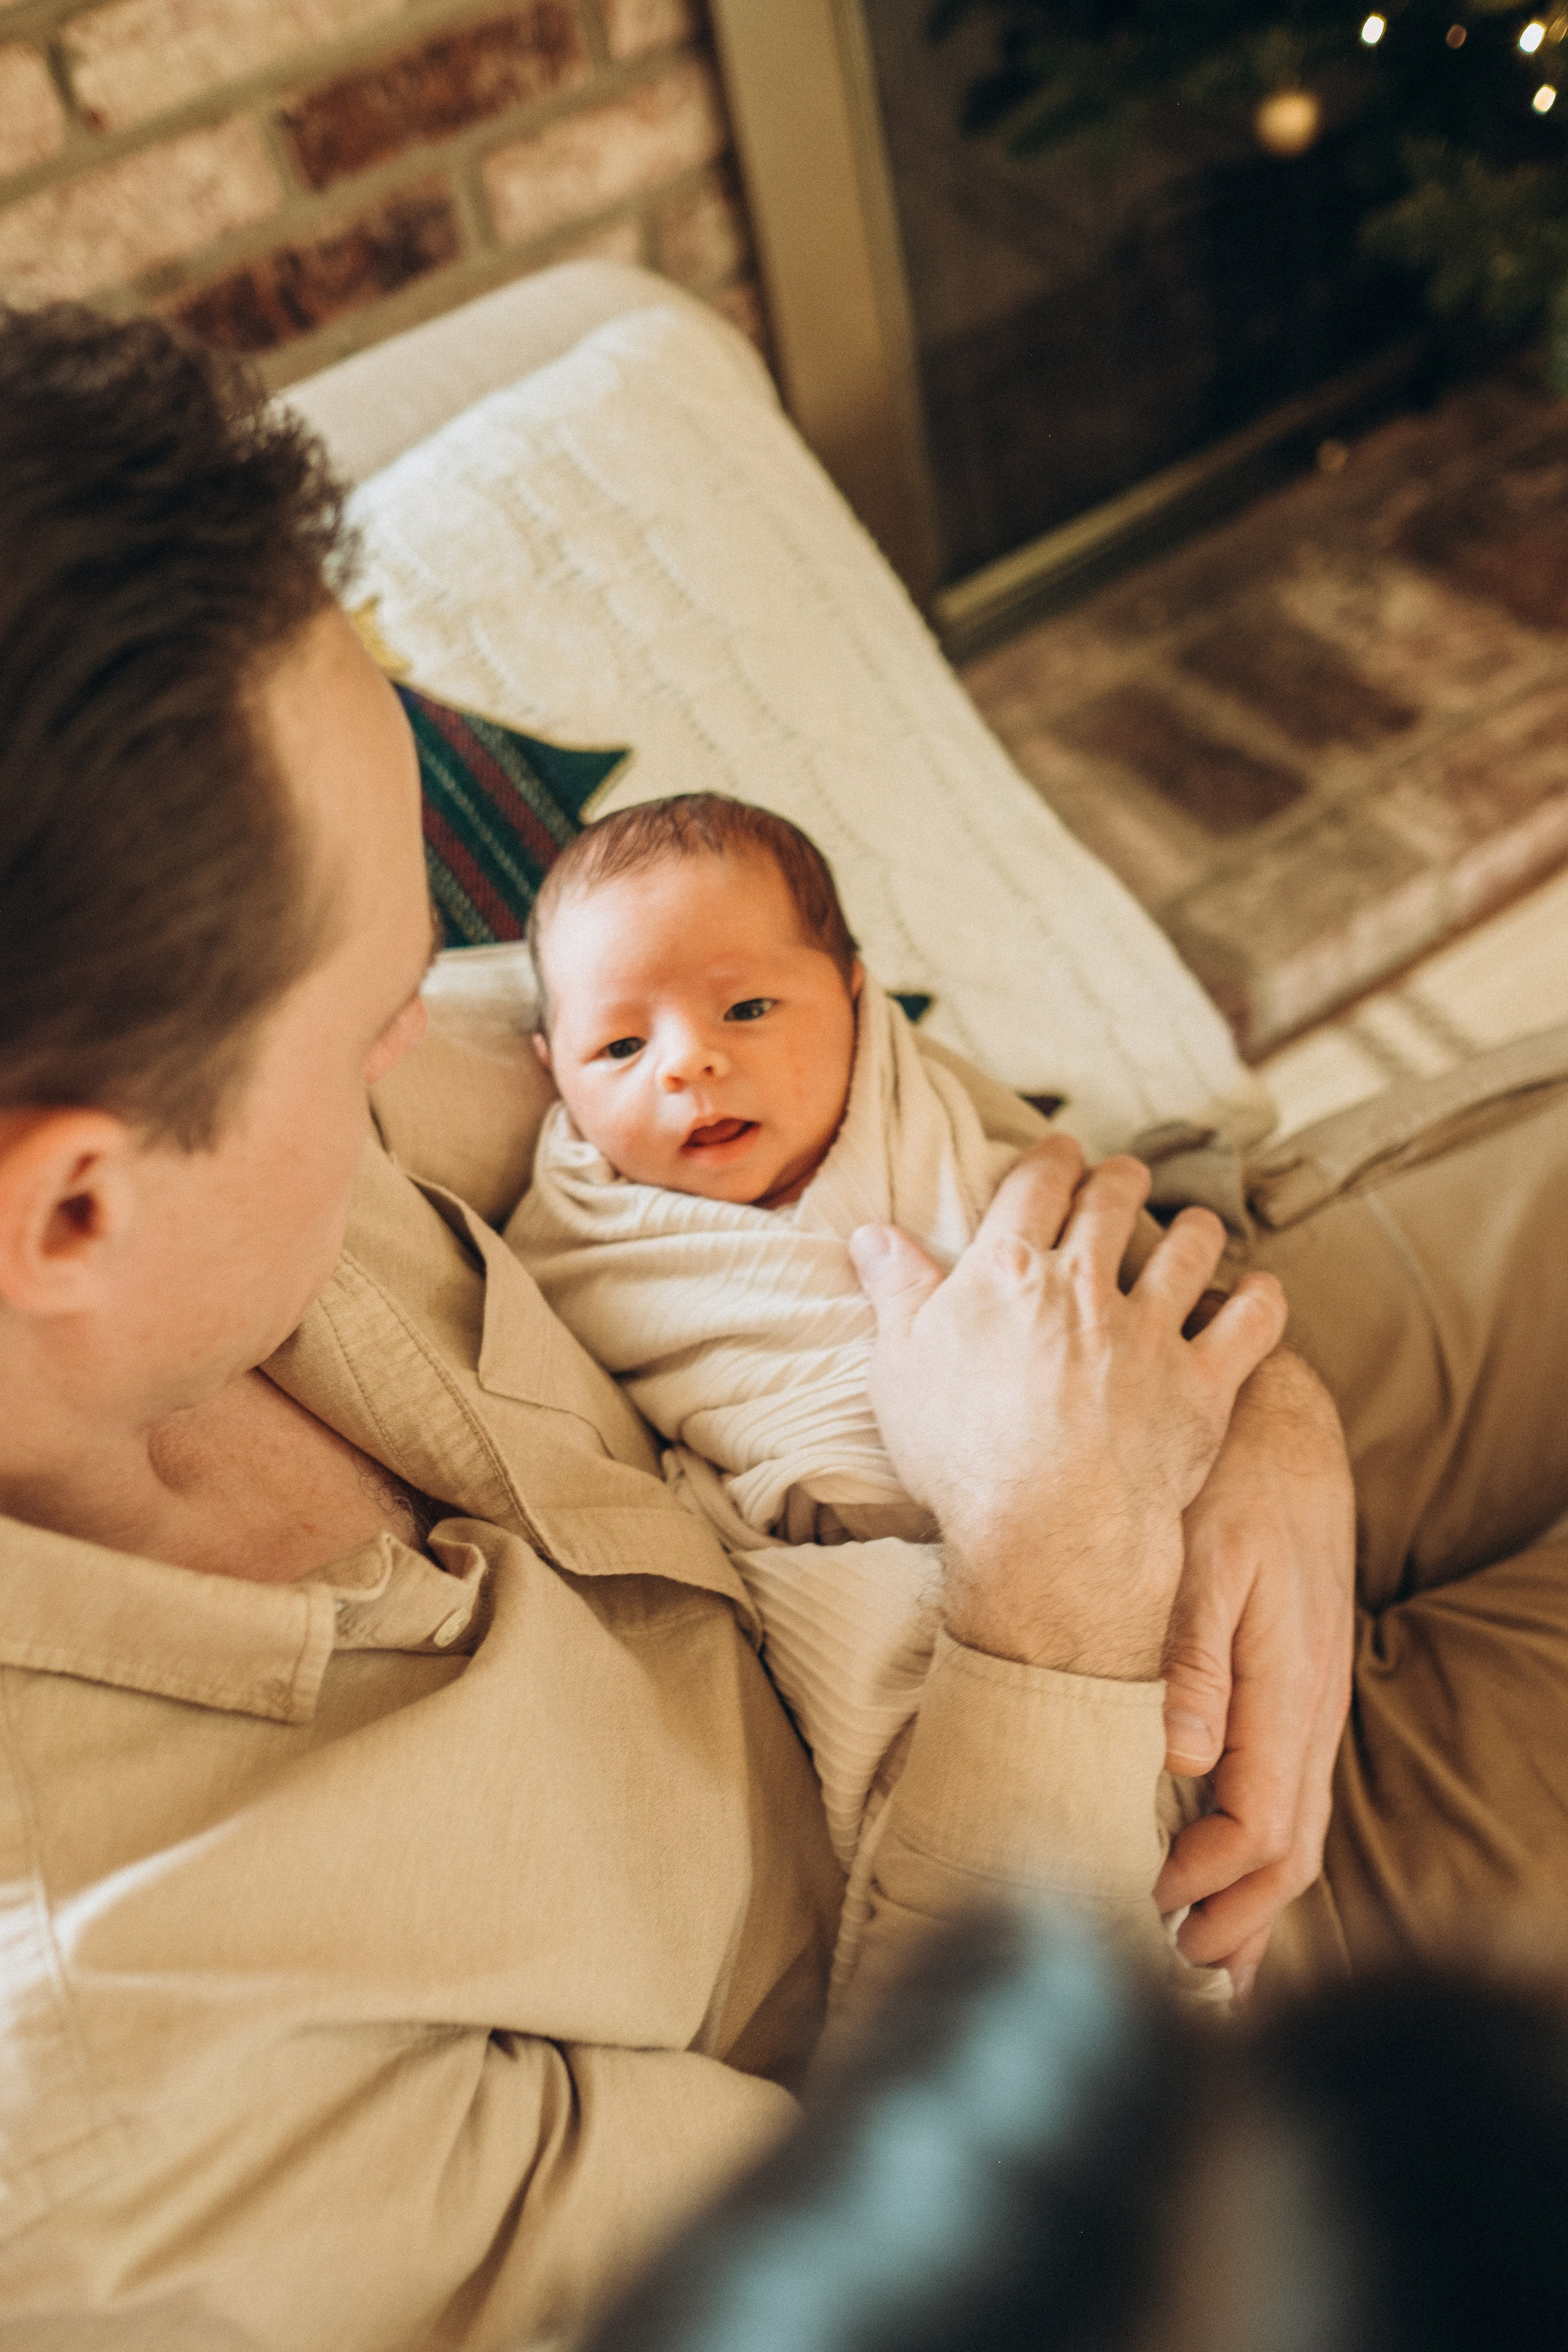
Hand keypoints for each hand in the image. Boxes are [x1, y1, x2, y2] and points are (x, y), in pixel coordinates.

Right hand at [848, 1137, 1287, 1680]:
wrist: (1045, 1533)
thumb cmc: (961, 1455)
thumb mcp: (899, 1366)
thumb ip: (895, 1290)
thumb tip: (872, 1234)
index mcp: (1008, 1269)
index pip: (1038, 1184)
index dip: (1053, 1158)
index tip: (1063, 1151)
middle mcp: (1085, 1284)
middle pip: (1114, 1202)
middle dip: (1121, 1180)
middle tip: (1126, 1178)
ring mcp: (1151, 1332)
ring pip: (1188, 1249)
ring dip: (1193, 1229)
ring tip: (1194, 1227)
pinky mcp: (1202, 1384)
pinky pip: (1251, 1323)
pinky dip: (1261, 1300)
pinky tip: (1261, 1290)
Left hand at [1153, 1346, 1354, 1994]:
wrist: (1284, 1435)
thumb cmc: (1232, 1492)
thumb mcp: (1205, 1562)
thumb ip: (1195, 1661)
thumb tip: (1184, 1758)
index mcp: (1287, 1691)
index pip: (1258, 1826)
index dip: (1207, 1881)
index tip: (1148, 1906)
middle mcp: (1310, 1710)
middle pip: (1289, 1852)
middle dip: (1238, 1921)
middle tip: (1174, 1972)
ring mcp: (1311, 1704)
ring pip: (1298, 1831)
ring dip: (1256, 1902)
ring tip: (1209, 1965)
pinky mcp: (1298, 1693)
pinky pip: (1292, 1795)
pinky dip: (1263, 1854)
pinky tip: (1229, 1877)